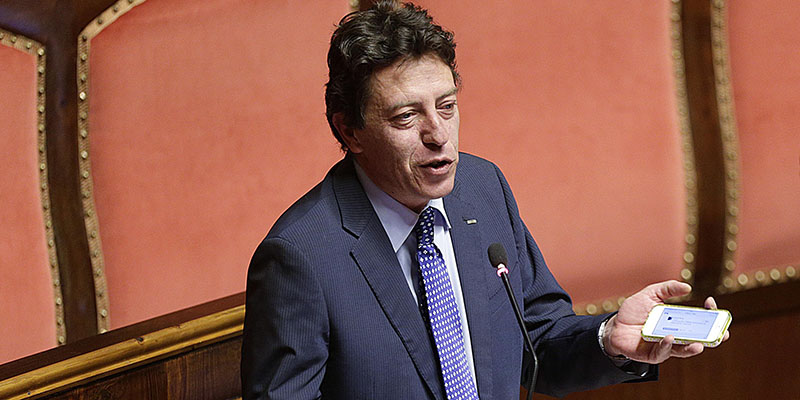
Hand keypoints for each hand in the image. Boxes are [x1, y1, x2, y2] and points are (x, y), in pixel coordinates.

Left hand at [601, 280, 729, 363]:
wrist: (614, 326)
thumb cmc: (633, 311)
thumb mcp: (649, 294)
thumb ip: (666, 288)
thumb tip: (687, 287)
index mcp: (679, 321)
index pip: (701, 319)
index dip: (710, 313)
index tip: (710, 302)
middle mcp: (676, 335)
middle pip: (700, 338)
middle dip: (713, 337)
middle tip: (722, 333)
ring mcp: (666, 346)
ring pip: (684, 349)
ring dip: (693, 347)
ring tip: (700, 344)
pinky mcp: (653, 355)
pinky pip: (663, 352)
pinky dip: (668, 345)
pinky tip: (669, 338)